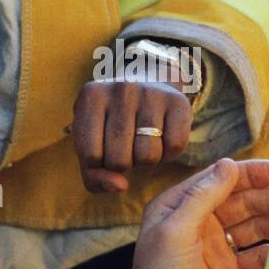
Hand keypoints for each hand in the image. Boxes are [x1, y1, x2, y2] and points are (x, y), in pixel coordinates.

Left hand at [71, 79, 192, 192]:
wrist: (146, 83)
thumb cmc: (110, 123)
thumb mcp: (91, 143)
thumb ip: (94, 176)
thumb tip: (121, 186)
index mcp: (91, 97)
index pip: (90, 156)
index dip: (98, 164)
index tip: (103, 148)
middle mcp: (121, 90)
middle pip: (120, 160)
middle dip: (123, 164)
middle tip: (126, 146)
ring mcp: (151, 93)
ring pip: (148, 157)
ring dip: (146, 161)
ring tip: (142, 142)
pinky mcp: (178, 101)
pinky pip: (174, 148)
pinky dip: (169, 154)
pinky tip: (161, 139)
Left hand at [124, 158, 268, 268]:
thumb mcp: (176, 232)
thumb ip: (202, 197)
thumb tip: (229, 164)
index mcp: (178, 208)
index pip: (218, 180)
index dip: (249, 173)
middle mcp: (197, 224)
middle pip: (240, 201)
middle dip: (267, 196)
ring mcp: (216, 249)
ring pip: (252, 225)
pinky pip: (258, 254)